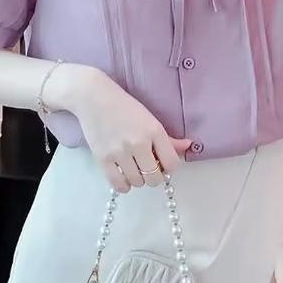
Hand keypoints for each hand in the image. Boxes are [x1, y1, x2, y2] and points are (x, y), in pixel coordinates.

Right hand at [66, 66, 191, 192]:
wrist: (93, 97)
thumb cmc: (124, 106)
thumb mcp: (150, 118)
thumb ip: (169, 138)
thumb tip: (188, 146)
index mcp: (154, 131)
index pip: (172, 164)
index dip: (169, 166)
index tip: (162, 161)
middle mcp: (138, 143)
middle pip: (155, 178)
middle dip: (154, 175)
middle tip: (147, 166)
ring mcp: (119, 152)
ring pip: (137, 183)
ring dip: (138, 179)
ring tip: (133, 167)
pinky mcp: (102, 158)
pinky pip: (118, 185)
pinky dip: (124, 185)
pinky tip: (123, 175)